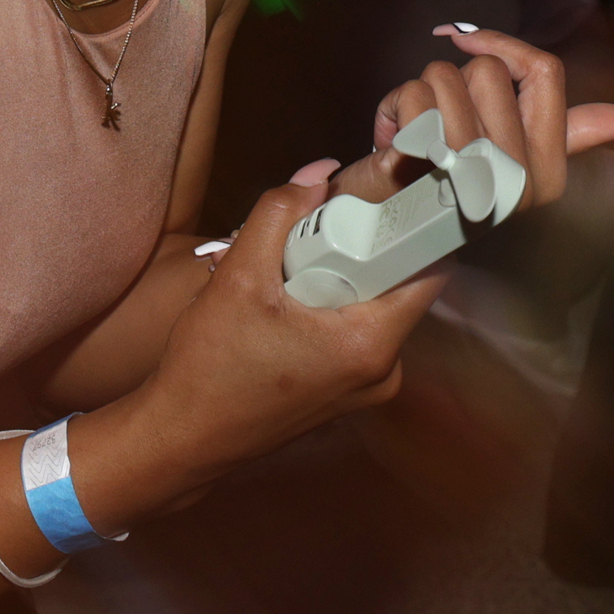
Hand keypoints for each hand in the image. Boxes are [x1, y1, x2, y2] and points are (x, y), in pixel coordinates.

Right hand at [97, 170, 448, 504]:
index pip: (429, 270)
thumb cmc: (211, 366)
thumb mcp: (238, 277)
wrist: (184, 439)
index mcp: (372, 345)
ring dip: (346, 279)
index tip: (393, 193)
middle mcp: (384, 372)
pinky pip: (357, 334)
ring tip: (298, 264)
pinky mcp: (346, 395)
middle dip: (367, 249)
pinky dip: (334, 308)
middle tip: (327, 223)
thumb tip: (319, 174)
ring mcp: (367, 389)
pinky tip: (292, 300)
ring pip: (376, 310)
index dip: (416, 225)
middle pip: (400, 287)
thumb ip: (278, 215)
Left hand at [366, 22, 613, 215]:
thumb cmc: (454, 186)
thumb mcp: (518, 159)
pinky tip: (393, 142)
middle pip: (486, 70)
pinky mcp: (421, 173)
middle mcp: (516, 178)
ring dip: (416, 94)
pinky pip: (410, 98)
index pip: (545, 72)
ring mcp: (470, 177)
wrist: (398, 236)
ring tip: (414, 133)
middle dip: (449, 81)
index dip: (502, 43)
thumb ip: (578, 134)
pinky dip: (391, 109)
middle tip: (437, 122)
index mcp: (548, 171)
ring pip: (444, 77)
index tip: (463, 39)